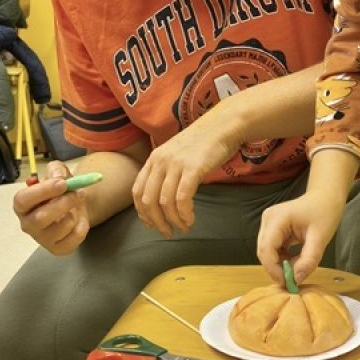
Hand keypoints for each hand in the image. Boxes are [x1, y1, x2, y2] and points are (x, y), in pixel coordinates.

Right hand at [11, 160, 90, 254]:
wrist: (74, 206)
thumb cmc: (60, 190)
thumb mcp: (57, 173)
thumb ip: (56, 171)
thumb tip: (58, 178)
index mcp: (22, 205)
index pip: (23, 200)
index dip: (43, 191)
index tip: (62, 183)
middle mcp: (28, 224)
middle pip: (40, 218)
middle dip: (62, 203)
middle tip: (77, 193)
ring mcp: (42, 239)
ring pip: (60, 228)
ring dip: (74, 213)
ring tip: (75, 206)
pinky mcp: (57, 249)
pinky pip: (74, 238)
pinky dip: (82, 225)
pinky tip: (78, 219)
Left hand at [131, 118, 237, 237]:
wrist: (222, 126)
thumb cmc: (202, 144)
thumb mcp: (176, 155)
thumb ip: (166, 173)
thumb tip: (161, 200)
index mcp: (154, 159)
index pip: (137, 191)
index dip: (142, 212)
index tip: (151, 225)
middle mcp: (160, 161)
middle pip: (148, 200)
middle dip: (157, 221)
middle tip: (167, 233)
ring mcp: (176, 164)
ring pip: (165, 202)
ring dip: (173, 220)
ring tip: (184, 227)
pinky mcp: (192, 168)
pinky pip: (183, 198)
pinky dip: (185, 213)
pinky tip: (191, 219)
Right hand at [256, 191, 347, 286]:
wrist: (326, 197)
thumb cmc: (325, 212)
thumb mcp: (321, 238)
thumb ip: (309, 259)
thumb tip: (296, 279)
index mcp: (277, 219)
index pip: (266, 249)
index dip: (273, 269)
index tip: (288, 283)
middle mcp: (268, 220)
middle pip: (264, 252)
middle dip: (277, 268)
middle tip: (294, 279)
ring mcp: (268, 224)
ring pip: (267, 253)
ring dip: (281, 264)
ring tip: (300, 265)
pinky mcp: (272, 229)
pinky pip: (273, 249)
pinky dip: (283, 258)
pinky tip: (297, 259)